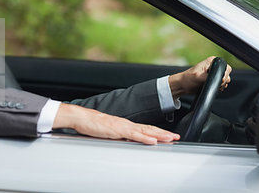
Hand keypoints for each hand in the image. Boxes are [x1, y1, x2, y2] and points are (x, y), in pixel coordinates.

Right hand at [52, 104, 179, 144]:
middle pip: (149, 129)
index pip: (145, 128)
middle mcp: (126, 124)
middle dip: (164, 133)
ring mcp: (123, 126)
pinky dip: (145, 138)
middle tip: (176, 137)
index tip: (169, 135)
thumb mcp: (108, 132)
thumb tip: (125, 142)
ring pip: (145, 131)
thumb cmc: (92, 124)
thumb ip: (118, 136)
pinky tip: (153, 141)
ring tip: (170, 138)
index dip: (158, 132)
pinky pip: (133, 135)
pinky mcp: (117, 130)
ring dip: (159, 135)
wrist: (82, 118)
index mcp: (125, 125)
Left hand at [168, 56, 231, 97]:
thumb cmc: (188, 79)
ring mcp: (214, 73)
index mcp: (211, 61)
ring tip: (209, 85)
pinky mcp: (213, 80)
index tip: (217, 79)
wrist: (183, 86)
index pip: (226, 67)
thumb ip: (210, 77)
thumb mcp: (198, 77)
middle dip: (222, 81)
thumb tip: (221, 79)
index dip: (224, 74)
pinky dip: (219, 87)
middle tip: (211, 83)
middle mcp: (214, 66)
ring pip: (226, 80)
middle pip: (227, 74)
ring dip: (220, 85)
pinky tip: (211, 88)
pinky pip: (222, 85)